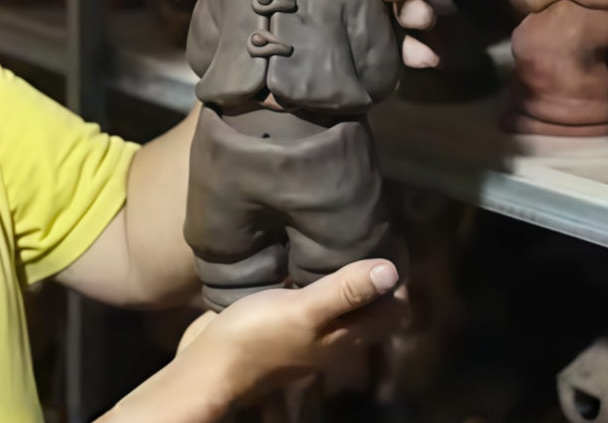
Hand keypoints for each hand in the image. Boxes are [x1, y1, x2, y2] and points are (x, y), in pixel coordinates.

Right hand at [175, 260, 405, 407]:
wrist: (210, 366)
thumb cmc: (255, 336)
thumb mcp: (303, 309)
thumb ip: (345, 291)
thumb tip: (392, 270)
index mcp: (346, 336)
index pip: (394, 312)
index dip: (397, 282)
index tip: (387, 246)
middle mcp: (334, 339)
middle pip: (371, 310)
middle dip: (375, 279)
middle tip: (366, 240)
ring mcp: (308, 336)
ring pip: (344, 308)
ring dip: (347, 282)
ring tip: (338, 245)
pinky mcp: (284, 329)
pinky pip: (315, 305)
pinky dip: (319, 285)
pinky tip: (302, 264)